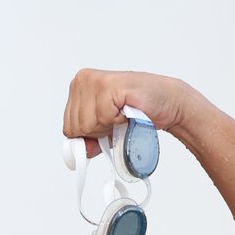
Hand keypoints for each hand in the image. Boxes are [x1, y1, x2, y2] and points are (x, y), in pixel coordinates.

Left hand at [62, 69, 201, 155]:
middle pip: (76, 127)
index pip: (68, 127)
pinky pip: (103, 118)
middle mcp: (81, 80)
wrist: (166, 101)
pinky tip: (127, 109)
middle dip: (99, 131)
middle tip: (117, 118)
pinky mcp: (108, 84)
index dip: (89, 135)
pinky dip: (119, 120)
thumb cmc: (137, 111)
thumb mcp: (105, 129)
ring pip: (87, 124)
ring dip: (110, 125)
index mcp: (77, 88)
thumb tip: (77, 153)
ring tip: (122, 113)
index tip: (106, 125)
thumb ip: (88, 140)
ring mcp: (94, 81)